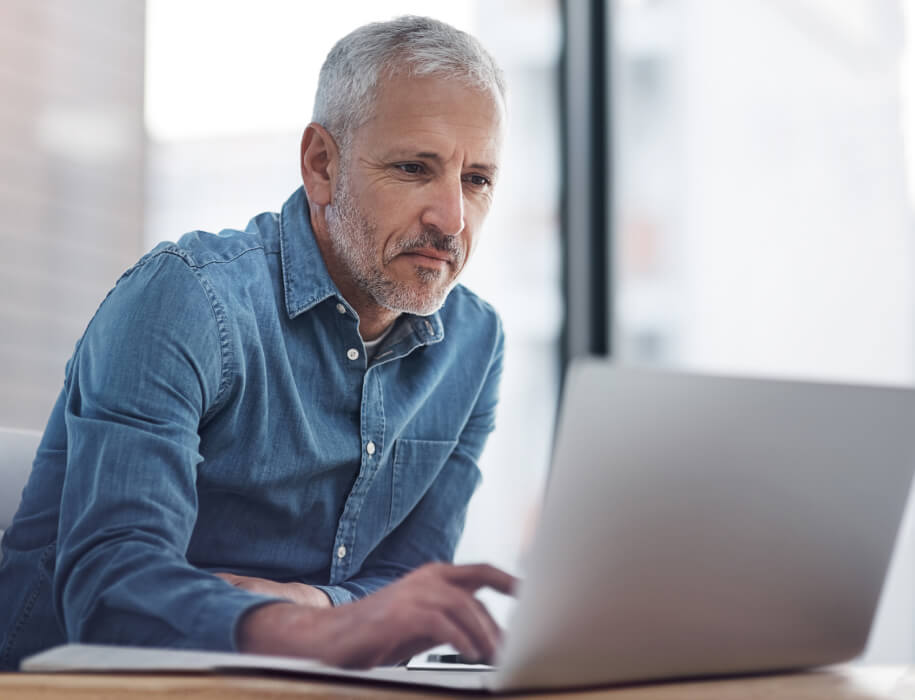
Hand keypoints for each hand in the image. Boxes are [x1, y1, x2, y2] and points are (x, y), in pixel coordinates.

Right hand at [237, 562, 516, 667]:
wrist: (332, 636)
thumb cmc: (379, 631)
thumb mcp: (423, 622)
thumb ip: (452, 620)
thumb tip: (488, 636)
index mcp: (433, 576)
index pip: (480, 571)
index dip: (508, 580)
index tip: (531, 593)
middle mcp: (426, 578)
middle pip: (476, 594)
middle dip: (497, 624)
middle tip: (511, 649)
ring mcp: (413, 593)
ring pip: (464, 606)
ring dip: (483, 634)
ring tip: (494, 656)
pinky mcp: (402, 613)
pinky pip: (442, 623)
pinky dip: (460, 639)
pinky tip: (470, 654)